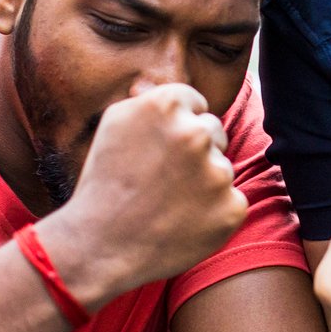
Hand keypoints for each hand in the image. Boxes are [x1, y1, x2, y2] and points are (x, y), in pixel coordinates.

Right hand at [42, 83, 246, 304]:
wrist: (99, 246)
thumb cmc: (103, 185)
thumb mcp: (114, 125)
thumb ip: (148, 99)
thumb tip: (162, 85)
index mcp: (166, 105)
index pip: (195, 102)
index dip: (176, 127)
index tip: (159, 149)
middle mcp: (195, 133)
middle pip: (213, 132)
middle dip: (195, 152)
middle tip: (162, 179)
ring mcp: (217, 172)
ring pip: (221, 168)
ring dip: (203, 183)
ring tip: (167, 204)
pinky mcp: (231, 208)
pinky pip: (231, 201)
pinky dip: (213, 213)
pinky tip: (182, 223)